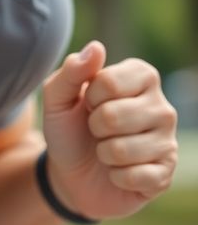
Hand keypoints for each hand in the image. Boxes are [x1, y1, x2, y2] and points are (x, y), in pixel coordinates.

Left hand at [41, 40, 177, 219]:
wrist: (71, 173)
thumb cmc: (69, 129)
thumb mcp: (58, 99)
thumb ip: (71, 71)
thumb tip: (96, 47)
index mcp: (141, 78)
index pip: (108, 82)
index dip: (87, 98)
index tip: (89, 104)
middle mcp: (162, 106)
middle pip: (113, 116)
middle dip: (94, 128)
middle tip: (97, 131)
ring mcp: (167, 141)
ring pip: (121, 150)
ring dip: (103, 154)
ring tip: (107, 150)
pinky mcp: (165, 173)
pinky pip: (134, 177)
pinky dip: (115, 177)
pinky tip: (118, 171)